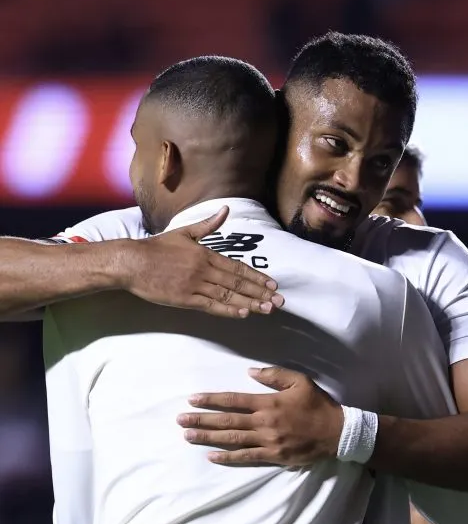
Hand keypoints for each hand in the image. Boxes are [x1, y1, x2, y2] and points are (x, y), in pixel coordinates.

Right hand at [121, 206, 283, 317]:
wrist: (131, 262)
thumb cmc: (157, 248)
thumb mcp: (184, 233)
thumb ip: (208, 225)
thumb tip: (226, 210)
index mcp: (206, 254)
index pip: (238, 268)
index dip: (258, 277)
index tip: (273, 284)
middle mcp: (204, 270)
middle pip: (238, 283)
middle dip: (261, 292)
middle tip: (279, 300)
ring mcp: (195, 285)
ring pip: (228, 296)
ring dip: (250, 303)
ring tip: (267, 309)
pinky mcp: (184, 299)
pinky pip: (211, 306)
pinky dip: (228, 310)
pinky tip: (243, 313)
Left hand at [177, 366, 342, 466]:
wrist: (337, 432)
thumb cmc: (318, 405)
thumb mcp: (301, 381)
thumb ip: (275, 375)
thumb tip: (250, 372)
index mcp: (269, 403)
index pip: (234, 400)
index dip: (212, 400)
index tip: (193, 400)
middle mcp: (264, 422)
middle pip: (227, 421)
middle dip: (201, 420)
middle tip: (180, 420)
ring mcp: (267, 441)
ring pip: (232, 439)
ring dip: (208, 437)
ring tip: (188, 436)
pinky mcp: (273, 455)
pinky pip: (246, 457)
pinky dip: (227, 457)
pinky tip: (211, 455)